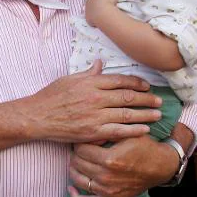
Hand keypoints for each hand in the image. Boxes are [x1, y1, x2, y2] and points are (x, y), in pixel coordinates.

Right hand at [29, 60, 161, 142]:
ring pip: (127, 114)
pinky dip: (134, 130)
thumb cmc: (50, 97)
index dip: (137, 83)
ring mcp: (95, 116)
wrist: (36, 117)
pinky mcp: (92, 132)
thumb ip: (87, 73)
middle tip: (159, 100)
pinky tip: (145, 130)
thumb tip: (100, 64)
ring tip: (158, 114)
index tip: (147, 86)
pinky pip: (119, 131)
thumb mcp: (68, 79)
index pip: (120, 80)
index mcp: (90, 83)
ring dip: (145, 114)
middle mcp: (95, 98)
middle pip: (128, 97)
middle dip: (146, 98)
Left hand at [68, 135, 178, 196]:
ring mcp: (108, 191)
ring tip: (78, 161)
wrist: (161, 166)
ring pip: (77, 179)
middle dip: (76, 154)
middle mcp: (107, 177)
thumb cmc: (144, 146)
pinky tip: (71, 188)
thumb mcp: (127, 133)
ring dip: (74, 169)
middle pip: (77, 163)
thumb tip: (87, 131)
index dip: (79, 142)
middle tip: (80, 149)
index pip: (80, 149)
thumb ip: (107, 131)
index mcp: (110, 160)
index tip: (82, 139)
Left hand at [85, 0, 120, 27]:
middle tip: (101, 3)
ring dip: (93, 10)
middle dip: (94, 2)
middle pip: (90, 1)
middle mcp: (88, 2)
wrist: (104, 15)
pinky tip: (98, 19)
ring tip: (100, 12)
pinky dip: (94, 18)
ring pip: (89, 9)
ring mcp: (87, 11)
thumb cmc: (108, 1)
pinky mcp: (88, 19)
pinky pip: (90, 18)